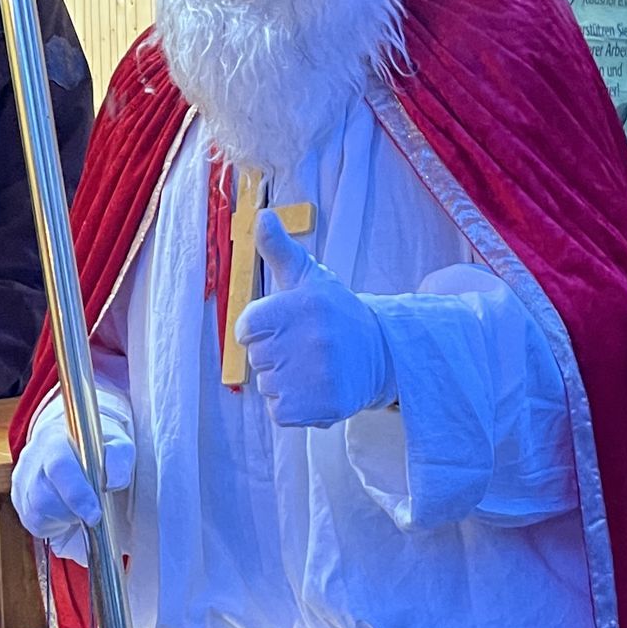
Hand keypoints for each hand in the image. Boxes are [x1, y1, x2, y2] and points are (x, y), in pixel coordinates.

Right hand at [10, 396, 133, 546]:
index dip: (76, 495)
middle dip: (72, 512)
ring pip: (38, 515)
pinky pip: (35, 524)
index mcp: (56, 443)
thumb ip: (118, 459)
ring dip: (65, 517)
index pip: (60, 468)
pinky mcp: (18, 500)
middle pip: (44, 499)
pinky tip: (64, 509)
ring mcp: (21, 482)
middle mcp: (32, 461)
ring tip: (77, 505)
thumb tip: (115, 482)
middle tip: (91, 510)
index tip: (94, 516)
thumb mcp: (115, 444)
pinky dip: (55, 523)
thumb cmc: (93, 446)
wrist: (64, 440)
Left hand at [236, 210, 391, 428]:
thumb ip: (279, 248)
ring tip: (311, 368)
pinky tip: (314, 390)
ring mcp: (319, 375)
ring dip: (283, 382)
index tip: (288, 326)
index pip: (246, 329)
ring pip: (267, 386)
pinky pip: (280, 411)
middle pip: (256, 359)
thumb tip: (261, 215)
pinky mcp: (324, 406)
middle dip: (273, 355)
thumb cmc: (333, 314)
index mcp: (303, 305)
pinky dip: (292, 406)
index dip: (261, 330)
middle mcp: (313, 339)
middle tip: (305, 347)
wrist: (380, 354)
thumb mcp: (307, 277)